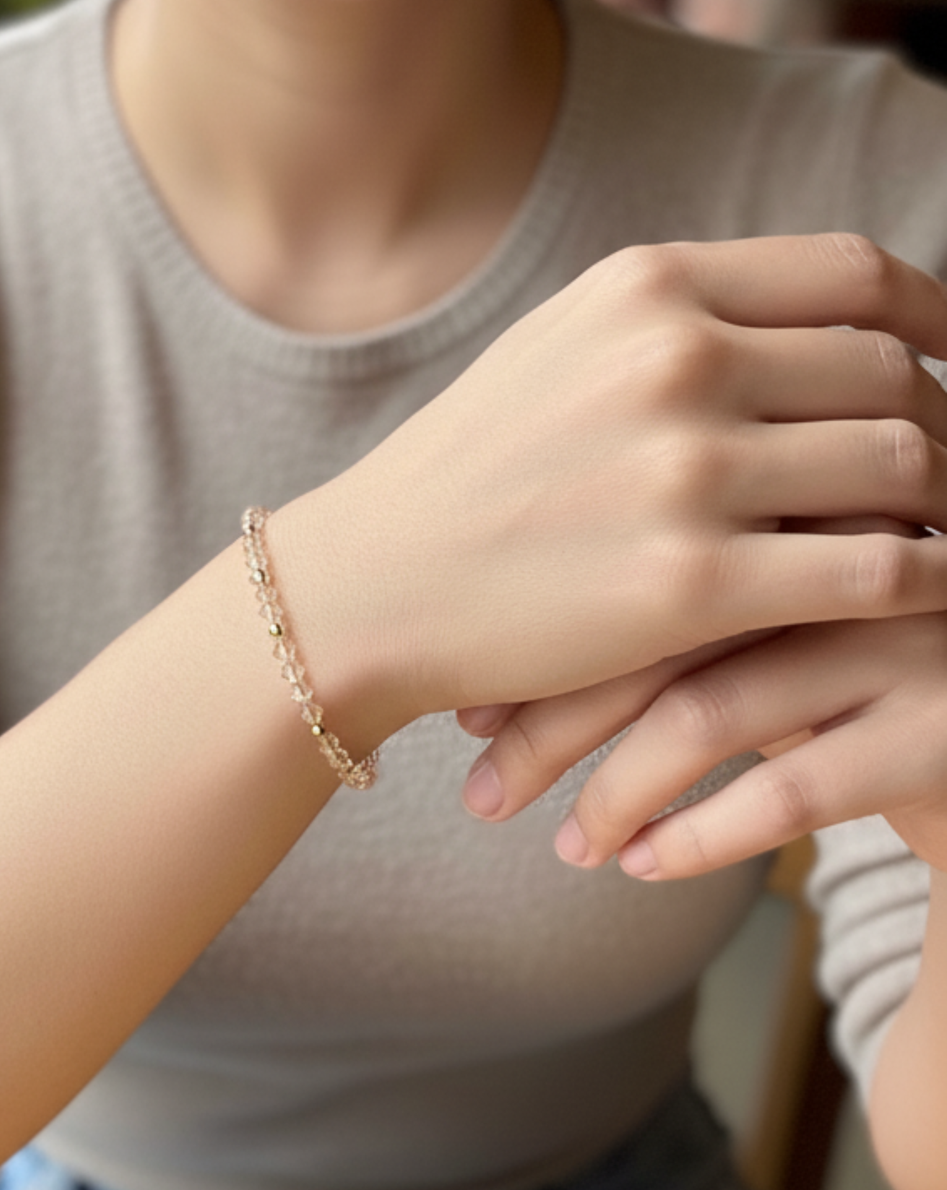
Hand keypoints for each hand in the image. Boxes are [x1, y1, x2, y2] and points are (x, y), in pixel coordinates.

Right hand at [275, 235, 946, 742]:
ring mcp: (682, 469)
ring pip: (904, 464)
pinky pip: (879, 570)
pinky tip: (925, 589)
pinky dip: (931, 579)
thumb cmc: (469, 470)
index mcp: (644, 287)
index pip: (854, 272)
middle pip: (890, 369)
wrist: (374, 580)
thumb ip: (678, 320)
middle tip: (945, 469)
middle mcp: (671, 359)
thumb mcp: (560, 349)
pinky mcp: (690, 582)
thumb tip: (818, 326)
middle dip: (944, 421)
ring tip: (936, 528)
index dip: (937, 314)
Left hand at [459, 518, 946, 876]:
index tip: (463, 711)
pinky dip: (702, 835)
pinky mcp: (944, 725)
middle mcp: (832, 547)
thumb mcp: (743, 619)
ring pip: (709, 709)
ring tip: (562, 846)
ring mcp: (895, 630)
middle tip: (479, 788)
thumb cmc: (837, 661)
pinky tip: (638, 866)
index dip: (526, 642)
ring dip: (613, 792)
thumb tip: (472, 682)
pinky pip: (797, 788)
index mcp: (769, 496)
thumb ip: (646, 612)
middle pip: (646, 626)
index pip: (612, 557)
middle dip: (546, 719)